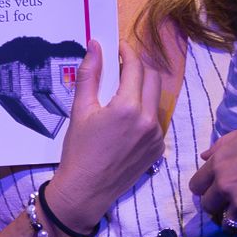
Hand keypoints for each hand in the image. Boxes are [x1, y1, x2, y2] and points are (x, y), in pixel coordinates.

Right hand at [43, 40, 166, 234]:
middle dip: (138, 68)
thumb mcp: (80, 110)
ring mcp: (156, 135)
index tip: (118, 47)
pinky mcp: (158, 149)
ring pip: (156, 99)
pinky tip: (126, 120)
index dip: (127, 52)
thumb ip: (89, 74)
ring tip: (121, 94)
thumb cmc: (78, 150)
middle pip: (152, 78)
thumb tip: (95, 45)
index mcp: (127, 107)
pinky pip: (156, 120)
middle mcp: (148, 119)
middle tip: (120, 68)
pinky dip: (144, 112)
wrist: (85, 190)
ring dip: (142, 90)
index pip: (135, 67)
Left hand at [190, 113, 236, 226]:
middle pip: (208, 207)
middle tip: (231, 201)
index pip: (196, 186)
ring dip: (236, 220)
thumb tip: (205, 156)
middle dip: (218, 205)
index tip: (214, 189)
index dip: (204, 188)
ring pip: (228, 224)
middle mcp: (226, 186)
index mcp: (219, 163)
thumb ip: (223, 145)